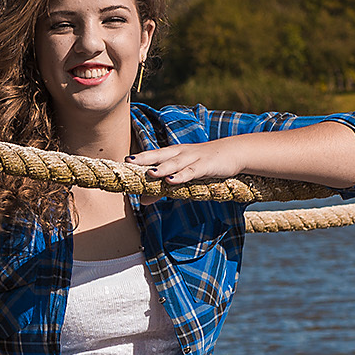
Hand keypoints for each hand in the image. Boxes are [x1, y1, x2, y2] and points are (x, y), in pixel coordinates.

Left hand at [129, 137, 246, 186]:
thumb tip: (142, 202)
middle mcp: (180, 153)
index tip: (122, 163)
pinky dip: (182, 176)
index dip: (138, 159)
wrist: (233, 152)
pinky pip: (192, 172)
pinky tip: (173, 181)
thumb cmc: (204, 164)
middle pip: (160, 155)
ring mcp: (193, 158)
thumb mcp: (183, 175)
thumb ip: (163, 189)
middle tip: (128, 162)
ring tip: (150, 173)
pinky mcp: (205, 166)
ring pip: (175, 163)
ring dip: (163, 168)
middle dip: (144, 159)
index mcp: (173, 154)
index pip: (152, 156)